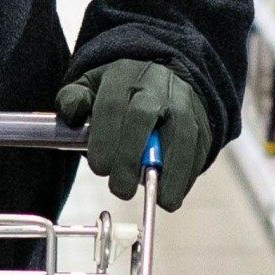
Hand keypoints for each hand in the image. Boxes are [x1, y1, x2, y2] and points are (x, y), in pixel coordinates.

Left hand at [56, 61, 213, 207]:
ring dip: (171, 171)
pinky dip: (188, 175)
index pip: (112, 105)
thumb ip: (74, 99)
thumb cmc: (121, 91)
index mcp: (123, 77)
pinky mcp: (202, 123)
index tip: (99, 168)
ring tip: (160, 200)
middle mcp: (156, 87)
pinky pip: (199, 149)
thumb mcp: (91, 86)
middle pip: (143, 117)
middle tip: (120, 189)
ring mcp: (184, 104)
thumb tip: (72, 113)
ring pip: (181, 134)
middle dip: (131, 157)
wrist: (164, 75)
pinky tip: (174, 194)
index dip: (106, 139)